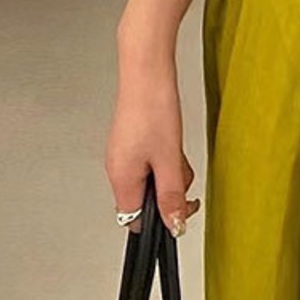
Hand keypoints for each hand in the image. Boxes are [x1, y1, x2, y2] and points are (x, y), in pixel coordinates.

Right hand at [105, 43, 200, 236]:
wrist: (147, 74)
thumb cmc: (153, 110)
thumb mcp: (170, 160)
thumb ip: (171, 196)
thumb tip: (175, 225)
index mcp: (121, 179)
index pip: (136, 221)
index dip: (160, 221)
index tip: (182, 207)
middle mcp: (117, 169)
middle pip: (145, 199)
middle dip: (169, 190)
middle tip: (181, 170)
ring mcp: (123, 154)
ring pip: (151, 179)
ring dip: (169, 171)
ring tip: (176, 149)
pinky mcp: (130, 141)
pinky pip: (150, 161)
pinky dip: (164, 156)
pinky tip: (170, 139)